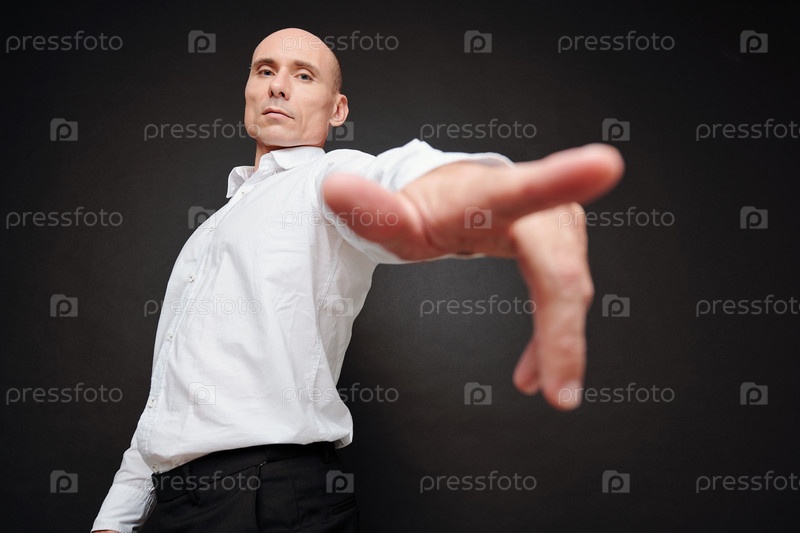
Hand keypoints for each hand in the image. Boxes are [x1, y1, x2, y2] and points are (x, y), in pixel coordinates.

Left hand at [322, 144, 623, 409]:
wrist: (449, 196)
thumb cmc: (422, 206)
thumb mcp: (391, 217)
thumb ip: (367, 209)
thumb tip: (332, 191)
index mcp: (490, 194)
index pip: (525, 189)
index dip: (564, 179)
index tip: (604, 165)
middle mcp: (535, 205)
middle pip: (559, 273)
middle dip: (563, 335)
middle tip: (558, 392)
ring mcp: (557, 223)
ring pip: (569, 291)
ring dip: (560, 343)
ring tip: (547, 388)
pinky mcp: (563, 242)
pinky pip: (565, 297)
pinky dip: (556, 337)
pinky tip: (538, 371)